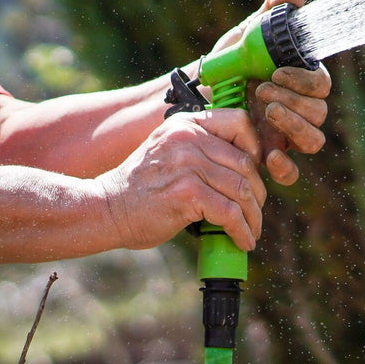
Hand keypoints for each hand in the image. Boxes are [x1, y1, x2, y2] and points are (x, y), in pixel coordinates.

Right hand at [98, 109, 265, 251]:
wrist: (107, 208)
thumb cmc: (141, 187)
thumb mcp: (168, 151)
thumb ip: (200, 150)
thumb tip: (245, 170)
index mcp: (186, 124)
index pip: (239, 122)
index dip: (256, 148)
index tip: (254, 173)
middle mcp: (188, 138)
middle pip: (246, 163)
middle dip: (257, 193)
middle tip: (255, 211)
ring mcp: (188, 164)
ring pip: (242, 190)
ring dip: (253, 217)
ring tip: (252, 231)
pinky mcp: (187, 193)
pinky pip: (230, 213)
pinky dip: (242, 231)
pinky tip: (243, 241)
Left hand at [213, 0, 331, 185]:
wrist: (194, 98)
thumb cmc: (224, 66)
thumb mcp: (242, 38)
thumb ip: (267, 16)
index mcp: (299, 82)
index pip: (321, 84)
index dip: (305, 80)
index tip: (277, 72)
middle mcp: (299, 110)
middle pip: (319, 112)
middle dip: (294, 100)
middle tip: (263, 90)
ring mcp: (286, 137)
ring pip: (313, 140)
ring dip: (295, 126)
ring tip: (266, 111)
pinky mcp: (269, 159)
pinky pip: (290, 172)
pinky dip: (285, 167)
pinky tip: (269, 156)